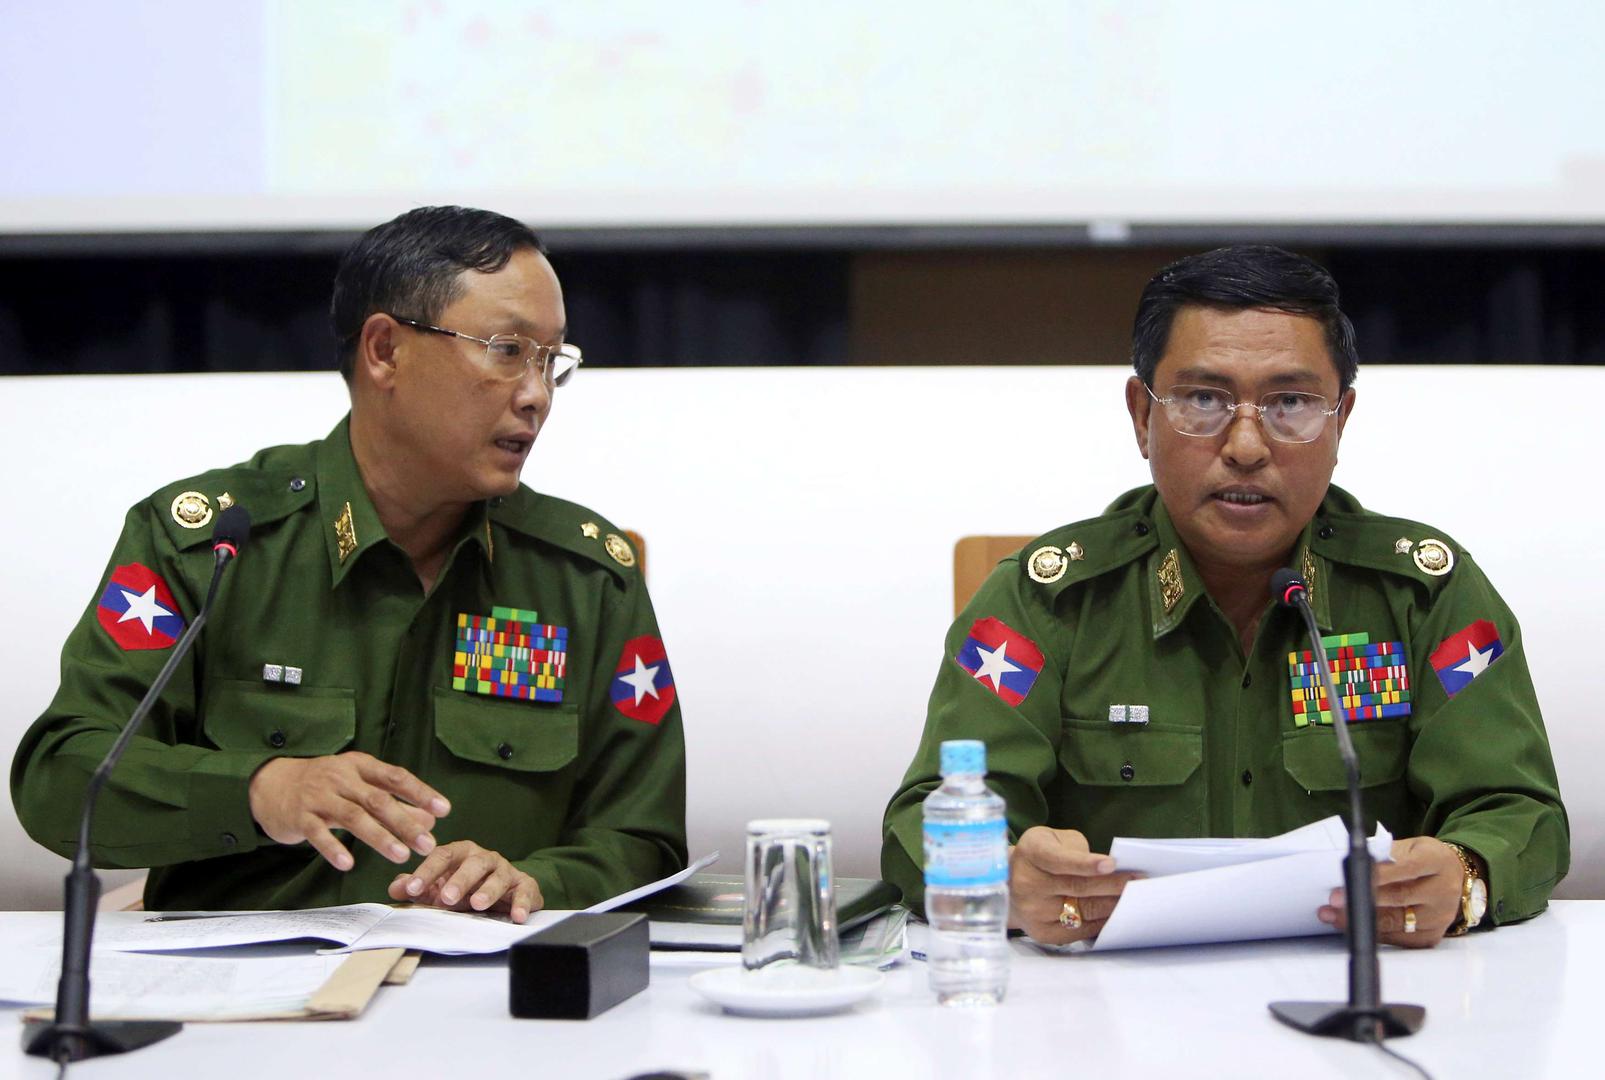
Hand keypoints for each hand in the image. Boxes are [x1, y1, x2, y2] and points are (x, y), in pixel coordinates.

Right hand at [248, 752, 449, 870]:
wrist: (270, 784)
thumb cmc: (325, 786)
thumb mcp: (358, 785)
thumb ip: (393, 802)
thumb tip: (430, 820)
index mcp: (359, 766)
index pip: (395, 777)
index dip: (420, 793)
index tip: (444, 809)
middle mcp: (340, 777)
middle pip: (378, 800)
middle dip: (406, 823)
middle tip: (428, 844)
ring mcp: (319, 796)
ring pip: (353, 817)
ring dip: (379, 837)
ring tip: (401, 856)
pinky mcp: (299, 817)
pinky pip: (318, 834)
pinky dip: (333, 848)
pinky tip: (348, 864)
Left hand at [388, 840, 542, 922]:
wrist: (505, 891)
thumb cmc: (467, 888)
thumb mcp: (439, 887)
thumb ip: (418, 888)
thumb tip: (395, 888)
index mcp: (461, 854)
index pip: (442, 856)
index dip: (427, 872)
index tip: (413, 889)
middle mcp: (485, 858)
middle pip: (473, 863)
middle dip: (459, 880)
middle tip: (446, 898)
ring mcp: (506, 871)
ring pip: (499, 876)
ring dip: (488, 890)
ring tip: (477, 905)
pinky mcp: (525, 885)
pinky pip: (526, 891)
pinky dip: (523, 904)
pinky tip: (517, 916)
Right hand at [1008, 826, 1141, 943]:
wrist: (1007, 884)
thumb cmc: (1039, 856)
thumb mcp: (1051, 839)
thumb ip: (1076, 849)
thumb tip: (1109, 868)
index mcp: (1031, 854)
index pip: (1059, 861)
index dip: (1086, 863)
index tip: (1112, 864)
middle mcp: (1029, 885)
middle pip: (1078, 888)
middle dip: (1113, 885)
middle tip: (1140, 882)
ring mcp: (1035, 912)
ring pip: (1084, 911)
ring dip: (1113, 905)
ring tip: (1137, 898)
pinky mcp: (1044, 933)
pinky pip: (1081, 930)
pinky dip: (1103, 921)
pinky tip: (1118, 913)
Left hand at [1319, 836, 1464, 948]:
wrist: (1454, 877)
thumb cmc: (1424, 859)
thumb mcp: (1410, 846)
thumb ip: (1386, 853)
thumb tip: (1356, 865)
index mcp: (1437, 862)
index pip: (1405, 868)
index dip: (1378, 875)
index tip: (1352, 878)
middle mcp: (1443, 891)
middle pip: (1400, 898)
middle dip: (1364, 899)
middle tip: (1334, 900)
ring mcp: (1440, 917)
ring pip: (1397, 922)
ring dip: (1362, 919)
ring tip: (1334, 915)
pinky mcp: (1432, 936)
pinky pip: (1399, 938)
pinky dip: (1374, 932)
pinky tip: (1353, 926)